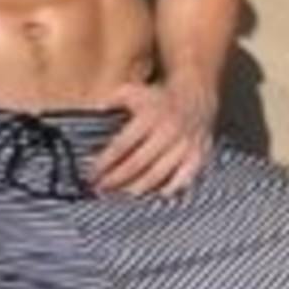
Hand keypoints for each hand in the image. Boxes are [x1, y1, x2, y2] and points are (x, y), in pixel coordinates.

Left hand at [92, 81, 215, 196]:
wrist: (194, 97)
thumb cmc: (156, 99)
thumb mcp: (132, 91)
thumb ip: (112, 100)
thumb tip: (93, 110)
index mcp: (149, 117)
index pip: (122, 146)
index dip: (104, 163)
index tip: (91, 174)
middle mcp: (168, 132)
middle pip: (136, 164)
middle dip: (115, 180)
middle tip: (100, 189)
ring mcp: (184, 146)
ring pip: (156, 175)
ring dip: (134, 189)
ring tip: (118, 196)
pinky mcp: (197, 156)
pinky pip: (182, 180)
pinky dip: (167, 190)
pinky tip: (151, 196)